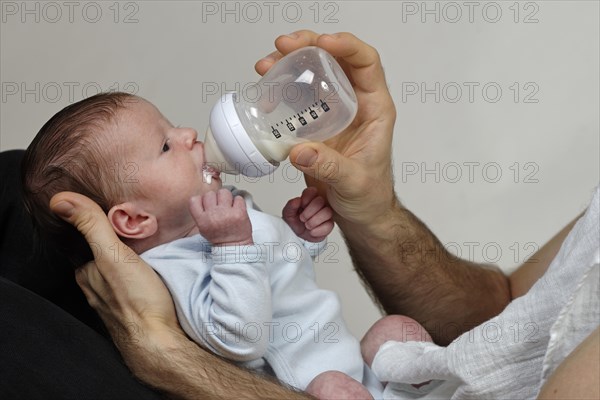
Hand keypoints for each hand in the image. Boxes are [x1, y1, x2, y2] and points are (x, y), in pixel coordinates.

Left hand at [49, 191, 183, 372]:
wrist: (160, 341)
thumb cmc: (136, 298)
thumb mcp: (113, 254)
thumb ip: (92, 226)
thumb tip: (60, 201)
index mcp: (87, 275)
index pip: (87, 247)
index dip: (100, 233)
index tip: (117, 223)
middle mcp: (97, 291)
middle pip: (103, 263)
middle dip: (117, 250)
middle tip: (138, 234)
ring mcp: (116, 305)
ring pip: (119, 279)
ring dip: (130, 267)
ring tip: (148, 254)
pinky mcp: (136, 314)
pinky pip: (134, 292)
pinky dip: (141, 283)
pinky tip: (153, 279)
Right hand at [189, 188, 252, 245]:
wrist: (234, 247)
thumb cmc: (219, 237)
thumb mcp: (203, 229)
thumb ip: (201, 213)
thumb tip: (203, 198)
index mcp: (202, 220)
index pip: (194, 200)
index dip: (201, 199)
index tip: (206, 204)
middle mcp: (213, 215)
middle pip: (210, 194)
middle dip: (215, 198)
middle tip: (219, 206)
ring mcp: (227, 213)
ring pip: (223, 192)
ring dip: (226, 198)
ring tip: (228, 206)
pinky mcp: (240, 212)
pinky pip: (238, 198)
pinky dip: (238, 202)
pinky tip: (236, 209)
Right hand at [255, 31, 396, 227]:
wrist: (360, 214)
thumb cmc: (369, 196)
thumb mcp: (355, 182)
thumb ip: (331, 167)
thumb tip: (301, 151)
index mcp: (375, 109)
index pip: (366, 63)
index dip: (346, 46)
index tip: (322, 43)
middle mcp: (355, 104)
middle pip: (335, 60)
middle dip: (308, 46)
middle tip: (283, 46)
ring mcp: (333, 112)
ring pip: (313, 73)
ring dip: (289, 63)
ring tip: (266, 65)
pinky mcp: (315, 123)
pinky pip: (298, 97)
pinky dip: (280, 90)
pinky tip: (265, 92)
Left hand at [282, 187, 333, 242]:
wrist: (299, 236)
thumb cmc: (295, 222)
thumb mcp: (288, 213)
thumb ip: (291, 205)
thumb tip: (297, 200)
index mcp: (309, 198)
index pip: (312, 190)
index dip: (307, 198)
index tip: (301, 205)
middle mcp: (319, 204)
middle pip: (320, 201)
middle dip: (309, 212)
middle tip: (302, 218)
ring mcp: (326, 214)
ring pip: (327, 212)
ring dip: (314, 221)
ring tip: (307, 225)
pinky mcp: (329, 224)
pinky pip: (329, 225)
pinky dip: (318, 230)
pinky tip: (312, 231)